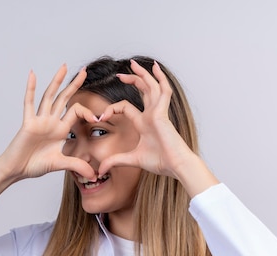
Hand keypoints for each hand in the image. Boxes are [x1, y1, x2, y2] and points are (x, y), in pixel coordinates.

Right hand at [0, 65, 97, 180]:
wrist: (17, 170)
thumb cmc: (34, 165)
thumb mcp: (60, 164)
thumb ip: (77, 165)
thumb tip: (94, 175)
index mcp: (60, 129)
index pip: (76, 112)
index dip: (88, 112)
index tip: (98, 118)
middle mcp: (50, 121)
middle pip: (64, 98)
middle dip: (75, 85)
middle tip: (85, 71)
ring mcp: (39, 120)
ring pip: (49, 96)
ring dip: (57, 81)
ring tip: (64, 66)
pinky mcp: (28, 123)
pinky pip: (29, 103)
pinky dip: (30, 89)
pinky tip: (33, 75)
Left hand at [96, 60, 193, 178]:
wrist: (176, 165)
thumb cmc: (160, 162)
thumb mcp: (131, 160)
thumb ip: (115, 162)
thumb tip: (100, 170)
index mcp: (144, 123)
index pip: (126, 107)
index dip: (112, 108)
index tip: (101, 116)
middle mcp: (151, 114)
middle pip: (142, 91)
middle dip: (132, 80)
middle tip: (119, 74)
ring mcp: (158, 112)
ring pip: (151, 86)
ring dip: (142, 74)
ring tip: (133, 64)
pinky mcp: (162, 113)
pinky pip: (163, 91)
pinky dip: (160, 78)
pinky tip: (155, 68)